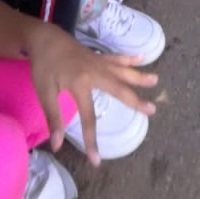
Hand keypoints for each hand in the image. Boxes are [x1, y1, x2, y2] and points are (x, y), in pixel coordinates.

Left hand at [26, 23, 157, 164]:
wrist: (44, 37)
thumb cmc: (43, 66)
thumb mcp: (44, 92)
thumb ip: (54, 117)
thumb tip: (57, 145)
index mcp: (80, 83)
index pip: (89, 117)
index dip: (91, 140)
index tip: (96, 160)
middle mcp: (95, 72)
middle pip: (118, 89)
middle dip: (135, 101)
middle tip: (153, 109)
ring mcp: (98, 62)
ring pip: (122, 71)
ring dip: (139, 76)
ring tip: (155, 81)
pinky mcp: (97, 56)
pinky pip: (117, 58)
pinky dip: (129, 58)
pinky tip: (143, 57)